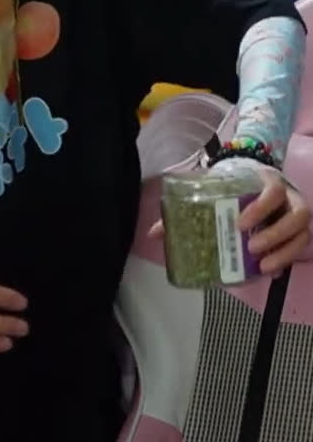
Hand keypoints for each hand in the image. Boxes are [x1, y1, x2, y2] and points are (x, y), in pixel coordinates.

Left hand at [149, 169, 311, 275]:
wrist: (251, 179)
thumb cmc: (231, 187)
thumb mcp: (212, 190)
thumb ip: (186, 208)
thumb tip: (154, 232)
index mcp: (267, 181)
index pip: (274, 190)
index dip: (260, 207)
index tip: (239, 224)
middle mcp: (289, 196)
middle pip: (298, 214)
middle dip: (275, 233)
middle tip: (250, 247)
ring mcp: (295, 214)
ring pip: (303, 233)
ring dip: (284, 250)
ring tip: (261, 265)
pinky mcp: (297, 231)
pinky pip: (300, 247)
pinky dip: (286, 260)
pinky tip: (269, 272)